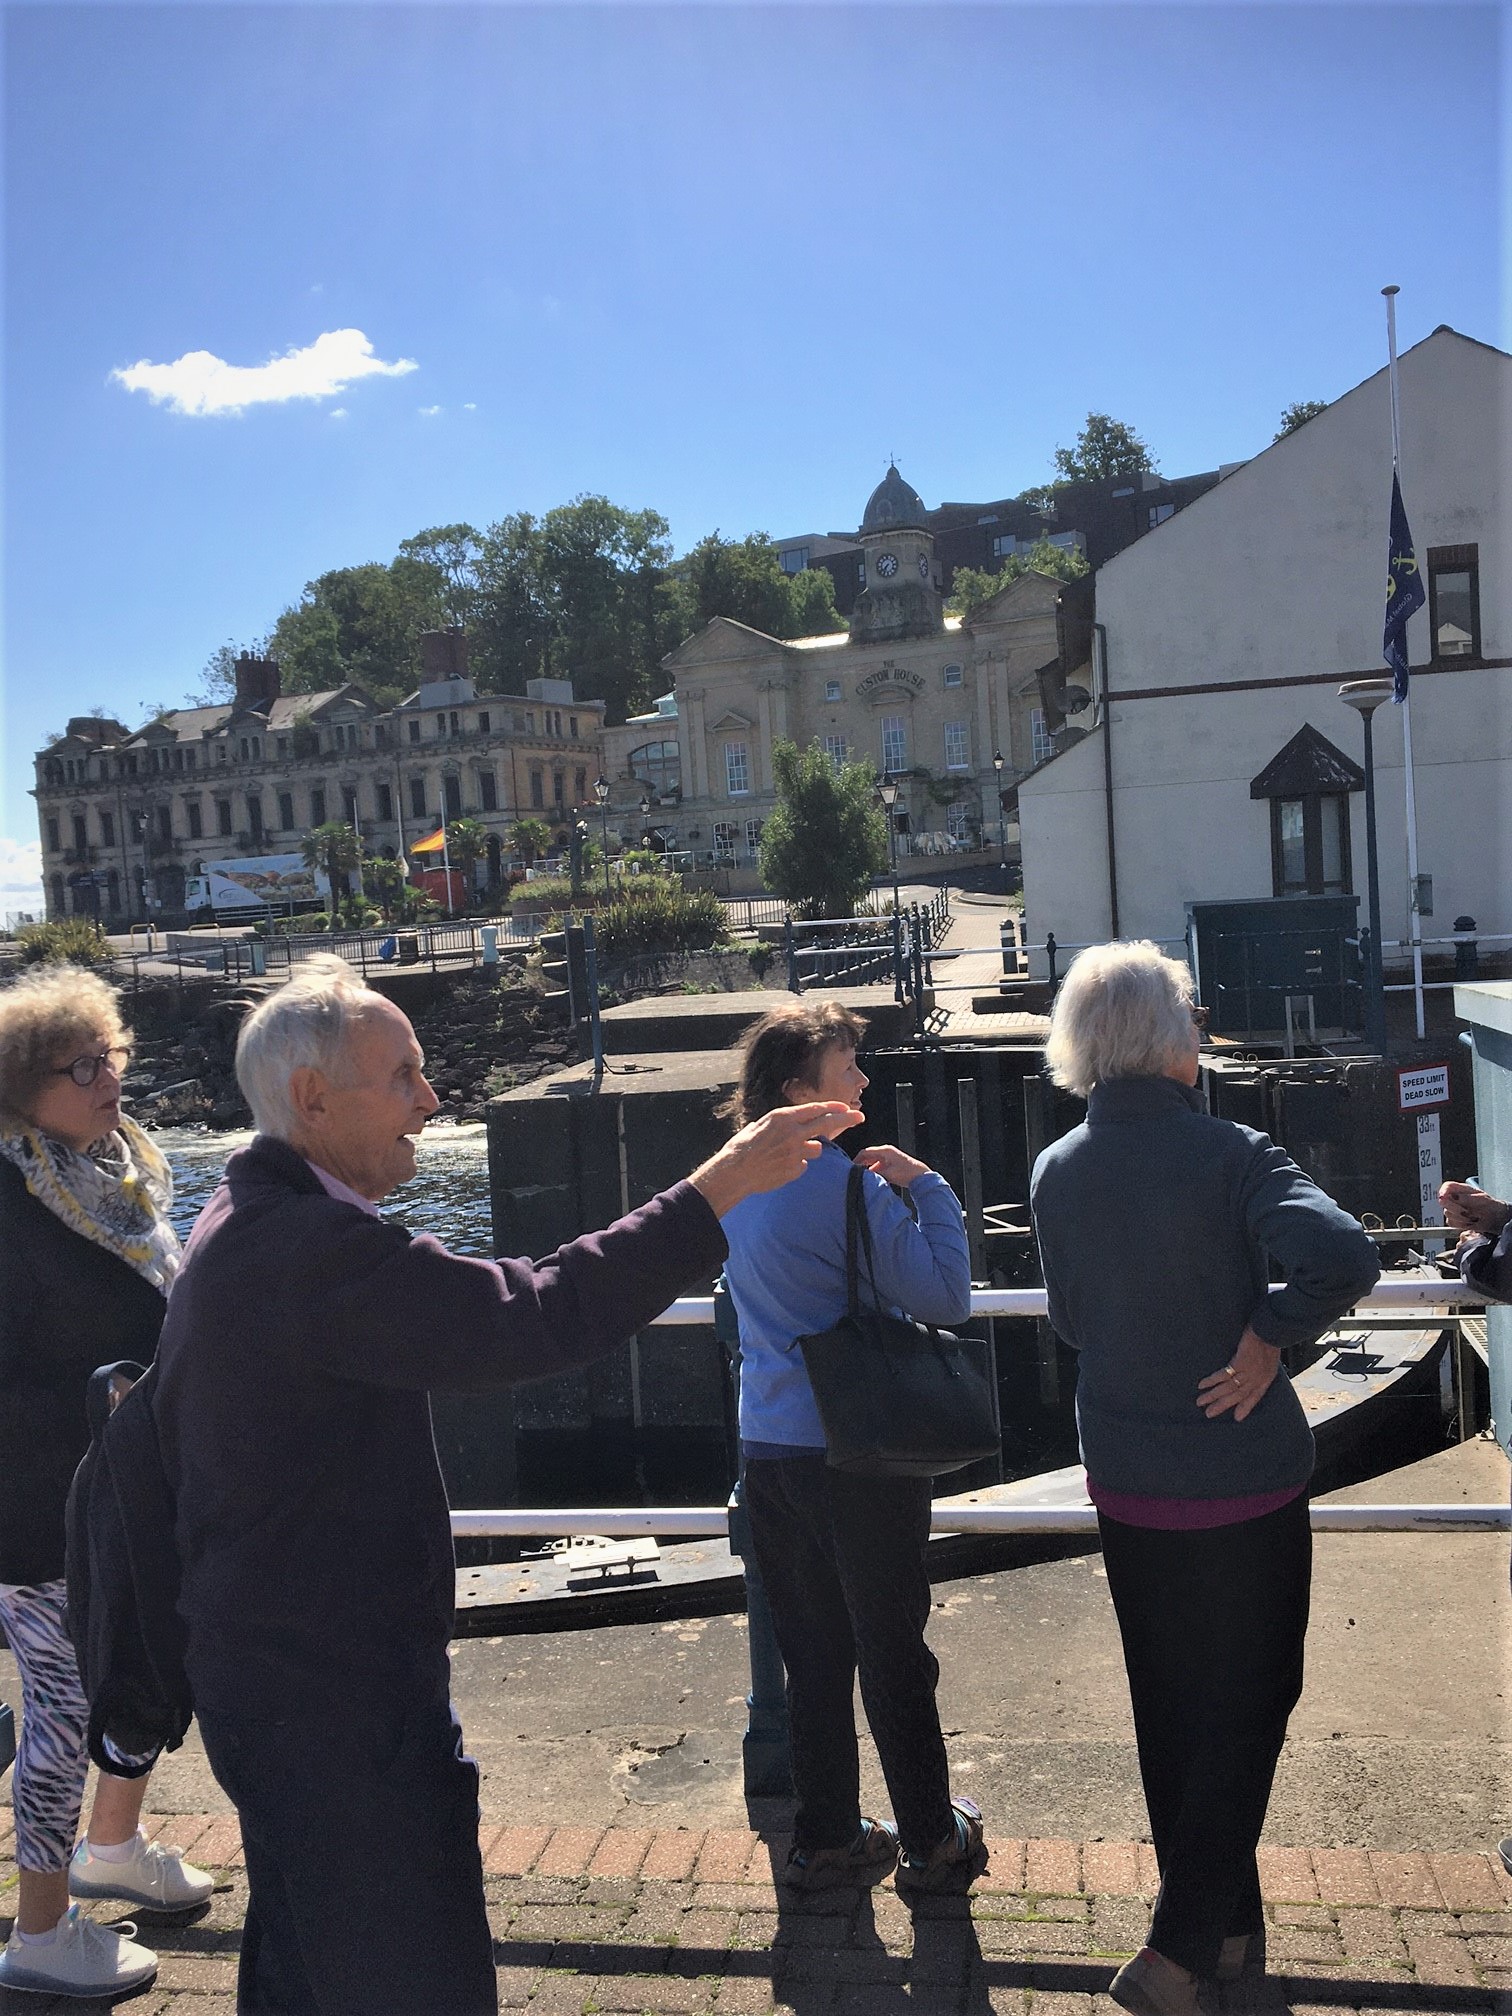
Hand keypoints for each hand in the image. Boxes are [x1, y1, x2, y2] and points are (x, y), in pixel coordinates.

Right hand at [690, 1102, 862, 1218]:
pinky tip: (780, 1167)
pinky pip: (804, 1165)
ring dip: (809, 1149)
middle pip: (827, 1123)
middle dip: (847, 1119)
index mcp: (783, 1117)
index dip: (833, 1108)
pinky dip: (797, 1165)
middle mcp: (793, 1132)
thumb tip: (796, 1122)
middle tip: (860, 1117)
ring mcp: (796, 1152)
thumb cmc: (742, 1146)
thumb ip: (782, 1123)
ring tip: (787, 1153)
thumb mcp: (761, 1125)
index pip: (816, 1109)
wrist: (735, 1171)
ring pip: (816, 1148)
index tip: (846, 1108)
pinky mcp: (796, 1169)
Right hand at [853, 1143, 931, 1187]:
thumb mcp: (888, 1174)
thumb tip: (863, 1176)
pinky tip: (873, 1178)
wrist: (921, 1176)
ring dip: (868, 1168)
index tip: (850, 1167)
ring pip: (873, 1161)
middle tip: (854, 1173)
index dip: (856, 1159)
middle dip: (861, 1164)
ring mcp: (889, 1157)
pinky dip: (874, 1170)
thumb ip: (874, 1174)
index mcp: (885, 1150)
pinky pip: (879, 1165)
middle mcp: (886, 1151)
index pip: (865, 1152)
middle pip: (868, 1156)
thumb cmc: (907, 1173)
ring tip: (862, 1177)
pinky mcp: (892, 1163)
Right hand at [1196, 1324, 1280, 1421]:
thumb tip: (1253, 1365)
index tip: (1237, 1418)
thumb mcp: (1271, 1356)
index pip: (1255, 1397)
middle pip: (1237, 1396)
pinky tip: (1202, 1385)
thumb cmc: (1270, 1339)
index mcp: (1266, 1378)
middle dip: (1222, 1405)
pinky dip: (1212, 1381)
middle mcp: (1257, 1379)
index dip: (1246, 1407)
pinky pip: (1223, 1375)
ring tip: (1200, 1402)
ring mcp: (1248, 1373)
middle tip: (1209, 1414)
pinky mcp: (1239, 1364)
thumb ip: (1262, 1364)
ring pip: (1228, 1388)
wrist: (1270, 1330)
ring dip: (1213, 1396)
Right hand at [1439, 1182, 1510, 1238]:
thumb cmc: (1490, 1205)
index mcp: (1461, 1189)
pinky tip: (1470, 1222)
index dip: (1443, 1191)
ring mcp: (1454, 1209)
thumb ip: (1468, 1198)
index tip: (1443, 1197)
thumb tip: (1455, 1197)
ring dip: (1460, 1217)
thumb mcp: (1482, 1199)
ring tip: (1473, 1217)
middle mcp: (1455, 1198)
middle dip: (1454, 1208)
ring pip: (1447, 1213)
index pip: (1447, 1186)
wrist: (1495, 1218)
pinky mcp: (1455, 1220)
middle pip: (1443, 1201)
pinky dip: (1461, 1224)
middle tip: (1466, 1211)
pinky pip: (1451, 1223)